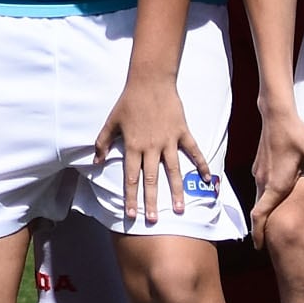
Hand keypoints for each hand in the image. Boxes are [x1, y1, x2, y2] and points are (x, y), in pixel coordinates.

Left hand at [99, 78, 208, 223]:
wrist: (150, 81)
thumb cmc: (128, 101)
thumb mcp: (111, 121)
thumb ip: (103, 142)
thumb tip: (96, 161)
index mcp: (133, 146)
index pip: (131, 178)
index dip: (131, 197)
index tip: (131, 215)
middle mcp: (151, 147)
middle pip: (152, 179)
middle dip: (152, 202)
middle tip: (154, 221)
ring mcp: (169, 141)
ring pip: (173, 171)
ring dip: (177, 191)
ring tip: (180, 209)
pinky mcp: (183, 133)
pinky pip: (194, 152)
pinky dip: (202, 166)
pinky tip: (208, 181)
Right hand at [249, 111, 303, 244]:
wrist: (277, 114)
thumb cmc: (298, 136)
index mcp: (276, 185)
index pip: (260, 214)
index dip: (258, 233)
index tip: (258, 247)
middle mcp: (263, 181)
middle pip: (258, 209)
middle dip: (262, 226)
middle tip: (269, 240)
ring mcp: (259, 172)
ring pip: (259, 197)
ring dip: (264, 211)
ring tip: (274, 221)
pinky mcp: (260, 165)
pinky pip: (260, 186)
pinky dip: (265, 198)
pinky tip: (277, 194)